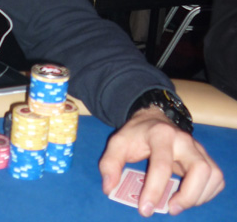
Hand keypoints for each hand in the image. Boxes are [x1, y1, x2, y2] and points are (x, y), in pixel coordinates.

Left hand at [99, 106, 223, 216]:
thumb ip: (109, 164)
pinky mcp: (205, 157)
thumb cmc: (135, 134)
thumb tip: (109, 188)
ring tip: (177, 204)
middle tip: (170, 208)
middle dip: (188, 195)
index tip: (145, 209)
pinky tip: (189, 198)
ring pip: (213, 174)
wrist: (152, 118)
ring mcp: (197, 148)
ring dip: (199, 196)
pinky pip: (216, 178)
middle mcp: (184, 140)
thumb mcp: (117, 143)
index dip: (154, 190)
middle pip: (200, 168)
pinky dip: (207, 193)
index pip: (162, 165)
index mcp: (160, 135)